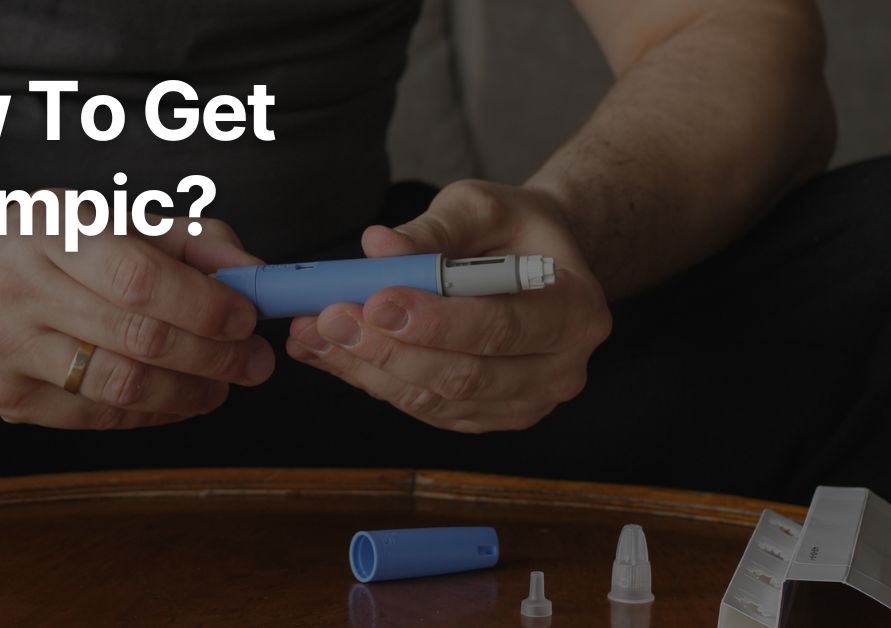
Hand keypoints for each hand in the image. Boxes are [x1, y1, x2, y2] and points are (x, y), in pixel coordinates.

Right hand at [0, 200, 272, 428]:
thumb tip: (256, 276)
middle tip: (254, 363)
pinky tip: (176, 400)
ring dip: (188, 393)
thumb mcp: (115, 223)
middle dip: (213, 356)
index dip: (203, 305)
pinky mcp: (4, 396)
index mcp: (53, 227)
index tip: (247, 320)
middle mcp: (18, 284)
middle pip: (138, 337)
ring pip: (120, 386)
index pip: (139, 276)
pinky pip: (97, 416)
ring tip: (221, 387)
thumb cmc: (53, 250)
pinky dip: (151, 413)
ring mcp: (4, 346)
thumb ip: (192, 243)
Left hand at [287, 180, 611, 432]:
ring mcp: (525, 403)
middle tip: (330, 317)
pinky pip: (424, 408)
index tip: (375, 300)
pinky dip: (372, 380)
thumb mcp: (480, 208)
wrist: (533, 261)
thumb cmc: (512, 229)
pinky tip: (330, 351)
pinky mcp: (486, 417)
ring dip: (367, 369)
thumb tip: (376, 247)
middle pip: (465, 374)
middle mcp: (560, 369)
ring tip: (314, 332)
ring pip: (436, 400)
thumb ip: (431, 230)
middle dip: (388, 349)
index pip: (500, 327)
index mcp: (576, 311)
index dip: (435, 321)